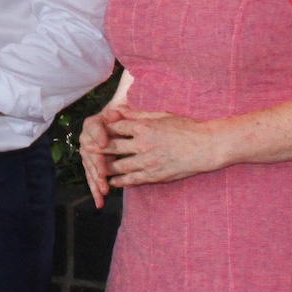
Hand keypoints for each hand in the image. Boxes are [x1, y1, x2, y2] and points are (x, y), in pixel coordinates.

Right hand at [80, 105, 120, 207]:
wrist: (121, 124)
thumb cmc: (124, 114)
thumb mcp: (125, 108)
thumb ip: (122, 109)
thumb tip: (115, 113)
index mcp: (94, 123)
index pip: (92, 127)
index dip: (97, 135)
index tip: (104, 143)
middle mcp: (87, 138)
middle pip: (89, 151)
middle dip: (96, 164)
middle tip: (103, 174)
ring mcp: (88, 154)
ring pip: (90, 167)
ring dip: (96, 180)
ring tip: (103, 191)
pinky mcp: (93, 167)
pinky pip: (93, 178)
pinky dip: (96, 190)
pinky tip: (100, 202)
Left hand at [103, 110, 227, 189]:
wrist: (205, 147)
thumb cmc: (185, 127)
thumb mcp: (160, 115)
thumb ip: (138, 115)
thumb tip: (119, 109)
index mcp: (144, 127)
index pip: (117, 128)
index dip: (104, 129)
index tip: (94, 131)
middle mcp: (142, 145)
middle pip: (113, 147)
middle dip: (99, 149)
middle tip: (87, 150)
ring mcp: (148, 162)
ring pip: (120, 166)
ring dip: (107, 168)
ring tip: (97, 169)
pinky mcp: (155, 175)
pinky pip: (133, 179)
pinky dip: (121, 181)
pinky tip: (114, 182)